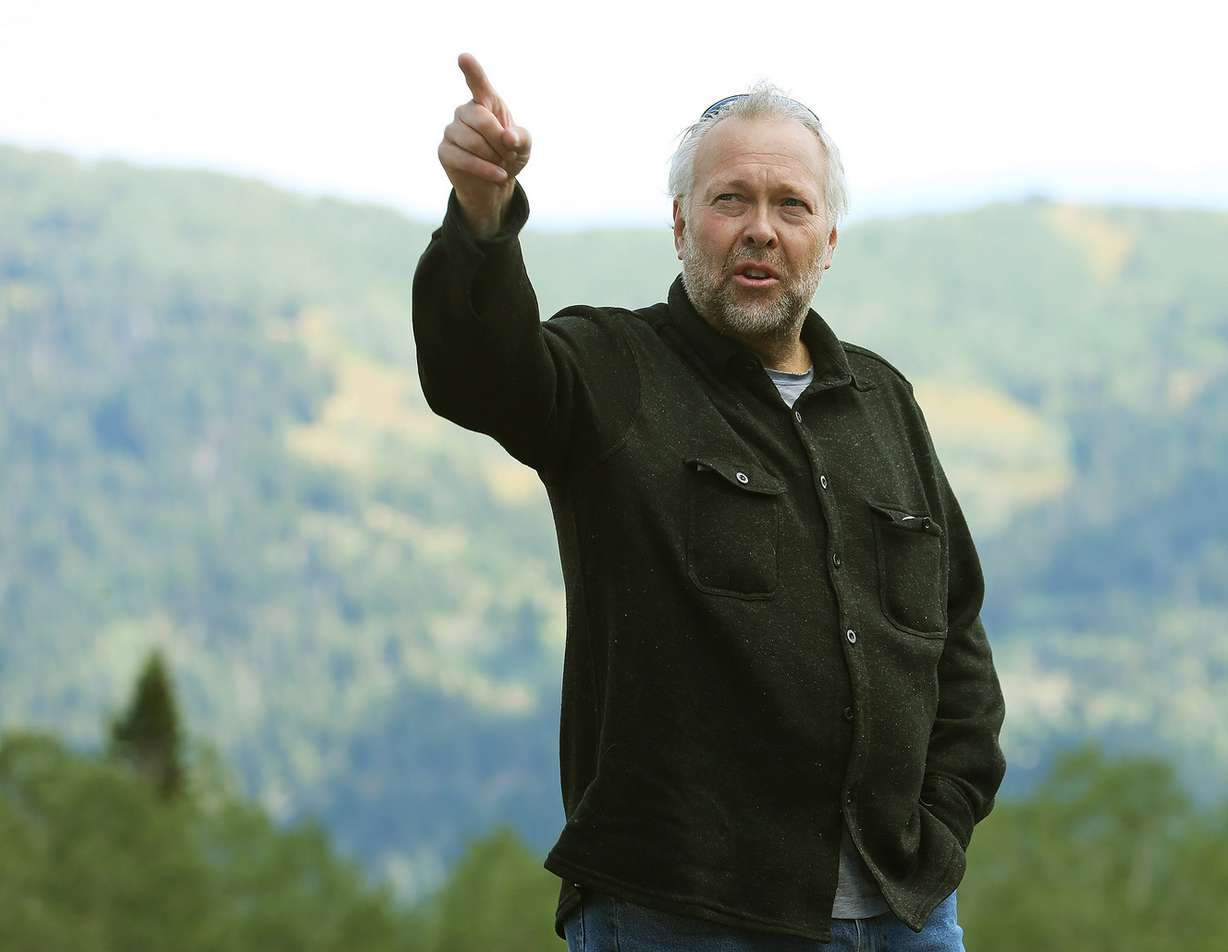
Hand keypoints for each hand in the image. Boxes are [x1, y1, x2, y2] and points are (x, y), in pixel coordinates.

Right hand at [437, 53, 532, 236]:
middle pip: (481, 119)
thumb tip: (507, 137)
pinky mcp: (444, 151)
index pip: (477, 83)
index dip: (472, 70)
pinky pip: (464, 159)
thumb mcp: (524, 146)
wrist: (494, 184)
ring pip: (472, 141)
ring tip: (500, 163)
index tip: (464, 57)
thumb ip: (522, 137)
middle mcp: (465, 111)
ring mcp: (452, 130)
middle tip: (509, 153)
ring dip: (493, 157)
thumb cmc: (508, 156)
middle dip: (500, 141)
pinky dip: (485, 169)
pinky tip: (498, 175)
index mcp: (485, 102)